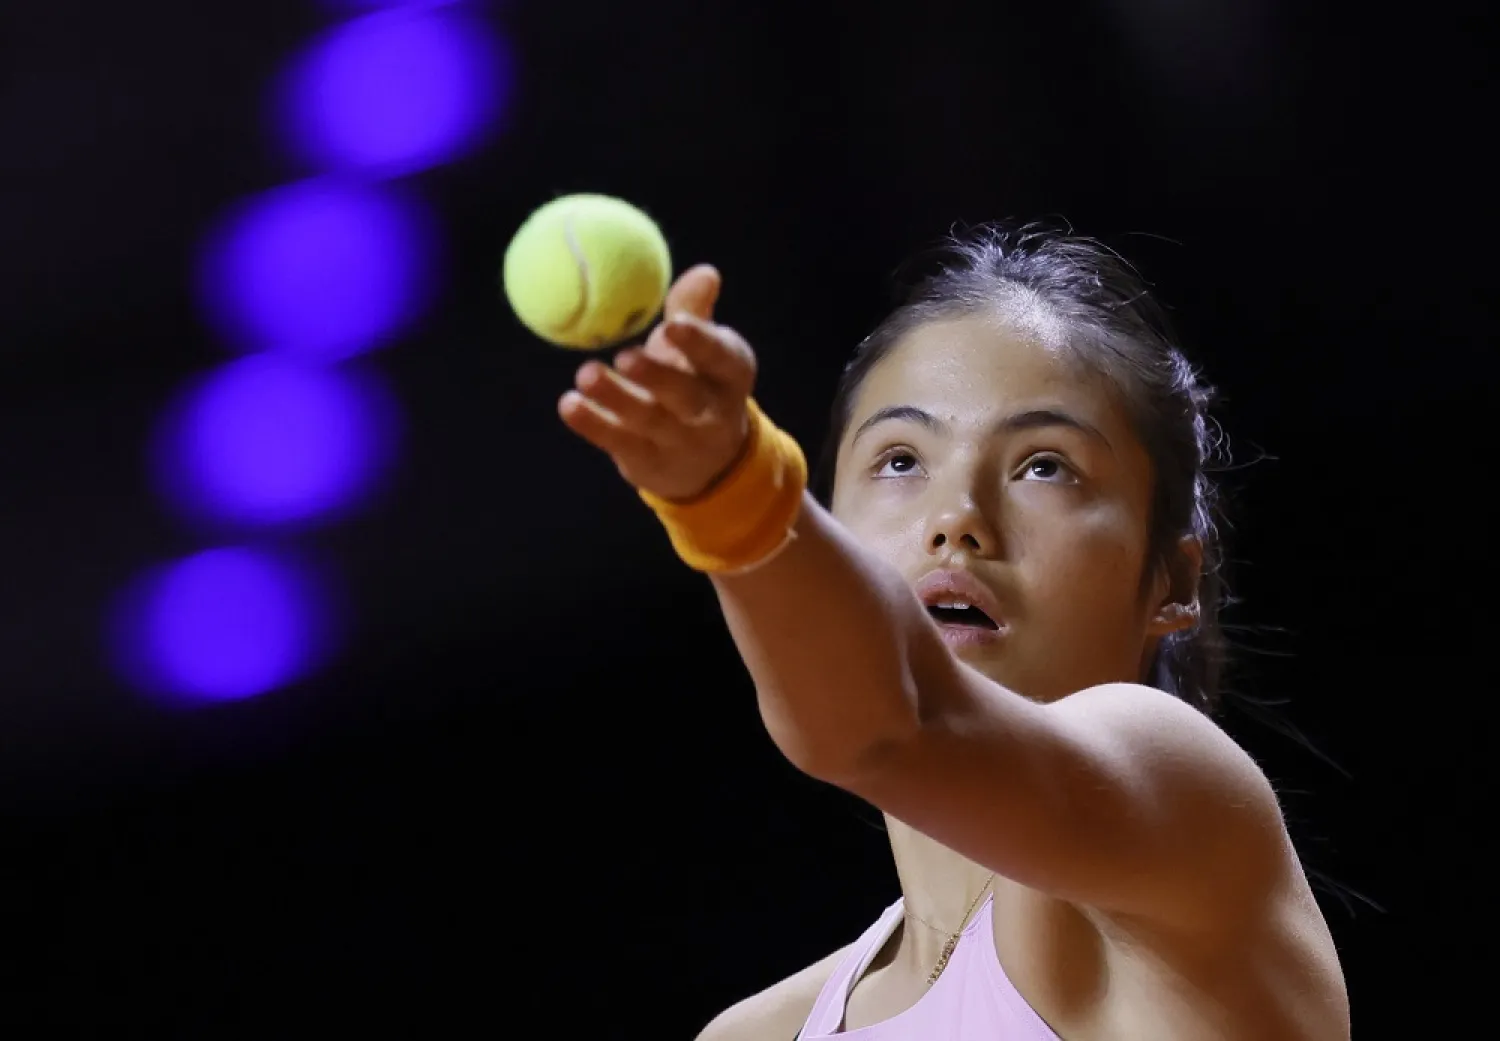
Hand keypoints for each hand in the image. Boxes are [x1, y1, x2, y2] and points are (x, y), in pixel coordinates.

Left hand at [558, 264, 757, 502]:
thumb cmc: (696, 381)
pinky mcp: (649, 463)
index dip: (699, 342)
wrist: (706, 461)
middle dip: (657, 376)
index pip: (721, 358)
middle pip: (686, 395)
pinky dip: (593, 424)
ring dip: (617, 398)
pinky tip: (569, 404)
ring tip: (586, 374)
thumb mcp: (700, 348)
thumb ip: (693, 310)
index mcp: (730, 374)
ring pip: (648, 421)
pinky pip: (619, 443)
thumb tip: (706, 272)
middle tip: (625, 355)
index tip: (673, 323)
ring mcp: (680, 442)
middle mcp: (712, 412)